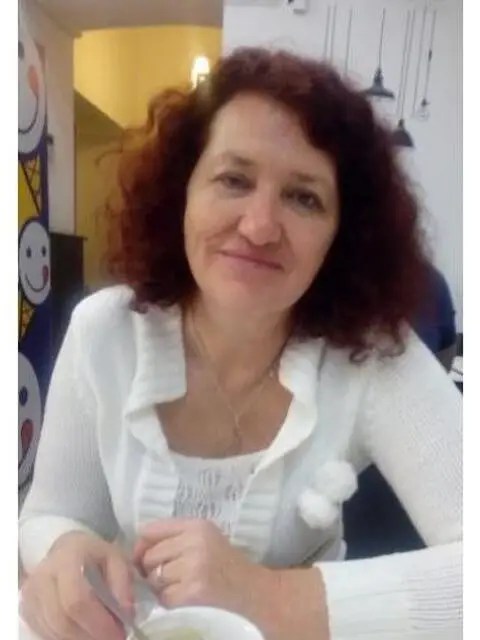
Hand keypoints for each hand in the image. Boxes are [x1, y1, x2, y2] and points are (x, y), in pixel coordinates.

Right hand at [20, 531, 133, 639]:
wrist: (65, 549)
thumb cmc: (93, 554)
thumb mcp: (116, 557)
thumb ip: (122, 583)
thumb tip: (126, 614)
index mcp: (67, 558)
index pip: (76, 599)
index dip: (97, 622)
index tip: (118, 634)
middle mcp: (43, 576)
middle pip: (62, 620)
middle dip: (90, 636)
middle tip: (112, 638)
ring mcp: (30, 594)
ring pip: (53, 631)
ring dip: (79, 639)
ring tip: (100, 634)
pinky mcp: (26, 608)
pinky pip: (45, 633)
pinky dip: (67, 637)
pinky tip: (84, 632)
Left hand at [133, 519, 329, 639]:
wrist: (256, 592)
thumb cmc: (227, 566)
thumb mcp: (206, 539)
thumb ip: (176, 537)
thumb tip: (138, 551)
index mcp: (197, 525)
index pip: (151, 530)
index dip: (141, 547)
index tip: (143, 560)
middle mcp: (195, 541)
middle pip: (150, 556)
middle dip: (153, 571)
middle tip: (171, 578)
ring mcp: (195, 566)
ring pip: (155, 579)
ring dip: (162, 588)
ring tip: (182, 587)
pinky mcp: (195, 590)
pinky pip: (165, 598)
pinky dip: (171, 602)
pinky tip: (187, 598)